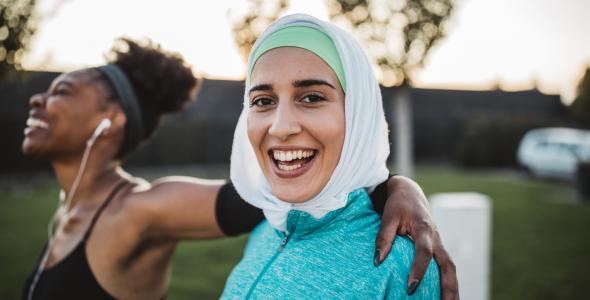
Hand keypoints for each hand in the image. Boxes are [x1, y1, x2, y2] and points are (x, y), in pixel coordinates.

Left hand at [374, 176, 458, 299]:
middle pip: (448, 265)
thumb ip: (383, 237)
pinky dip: (448, 282)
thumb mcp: (388, 216)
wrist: (411, 193)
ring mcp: (440, 244)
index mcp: (424, 228)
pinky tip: (444, 296)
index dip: (419, 269)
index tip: (410, 287)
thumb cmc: (398, 204)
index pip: (424, 252)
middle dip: (448, 287)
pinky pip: (446, 267)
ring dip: (452, 288)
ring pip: (451, 268)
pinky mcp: (438, 249)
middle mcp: (436, 238)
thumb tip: (377, 261)